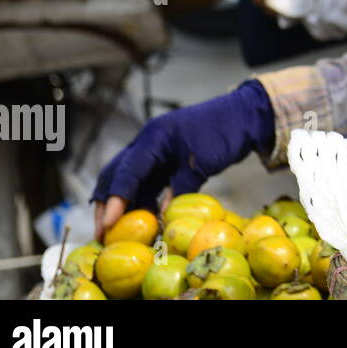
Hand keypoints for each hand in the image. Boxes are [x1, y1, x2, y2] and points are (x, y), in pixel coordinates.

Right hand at [91, 81, 274, 240]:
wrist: (244, 115)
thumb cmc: (224, 132)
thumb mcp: (203, 162)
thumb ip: (181, 187)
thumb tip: (163, 218)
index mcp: (153, 137)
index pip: (127, 171)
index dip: (116, 199)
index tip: (108, 224)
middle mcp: (147, 143)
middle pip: (116, 175)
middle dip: (107, 203)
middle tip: (101, 233)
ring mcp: (155, 151)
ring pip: (129, 181)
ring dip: (123, 204)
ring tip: (117, 232)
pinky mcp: (165, 160)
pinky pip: (146, 182)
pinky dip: (141, 200)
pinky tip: (143, 219)